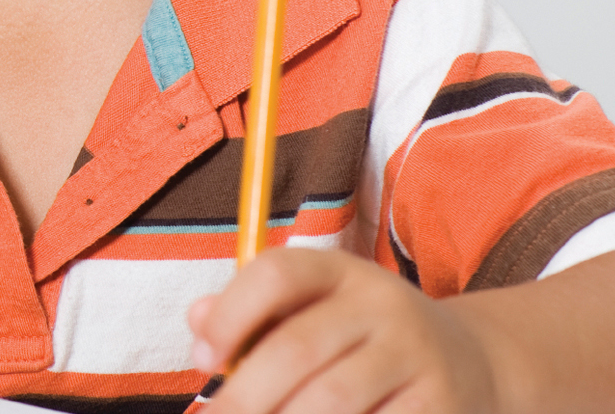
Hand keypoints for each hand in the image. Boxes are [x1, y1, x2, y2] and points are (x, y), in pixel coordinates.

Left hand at [191, 248, 501, 413]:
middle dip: (245, 395)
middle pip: (297, 348)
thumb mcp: (313, 312)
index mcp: (341, 273)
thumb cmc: (360, 342)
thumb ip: (252, 315)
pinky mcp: (440, 404)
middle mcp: (384, 305)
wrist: (475, 364)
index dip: (230, 315)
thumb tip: (197, 322)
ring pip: (334, 397)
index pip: (277, 274)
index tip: (203, 362)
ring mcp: (417, 356)